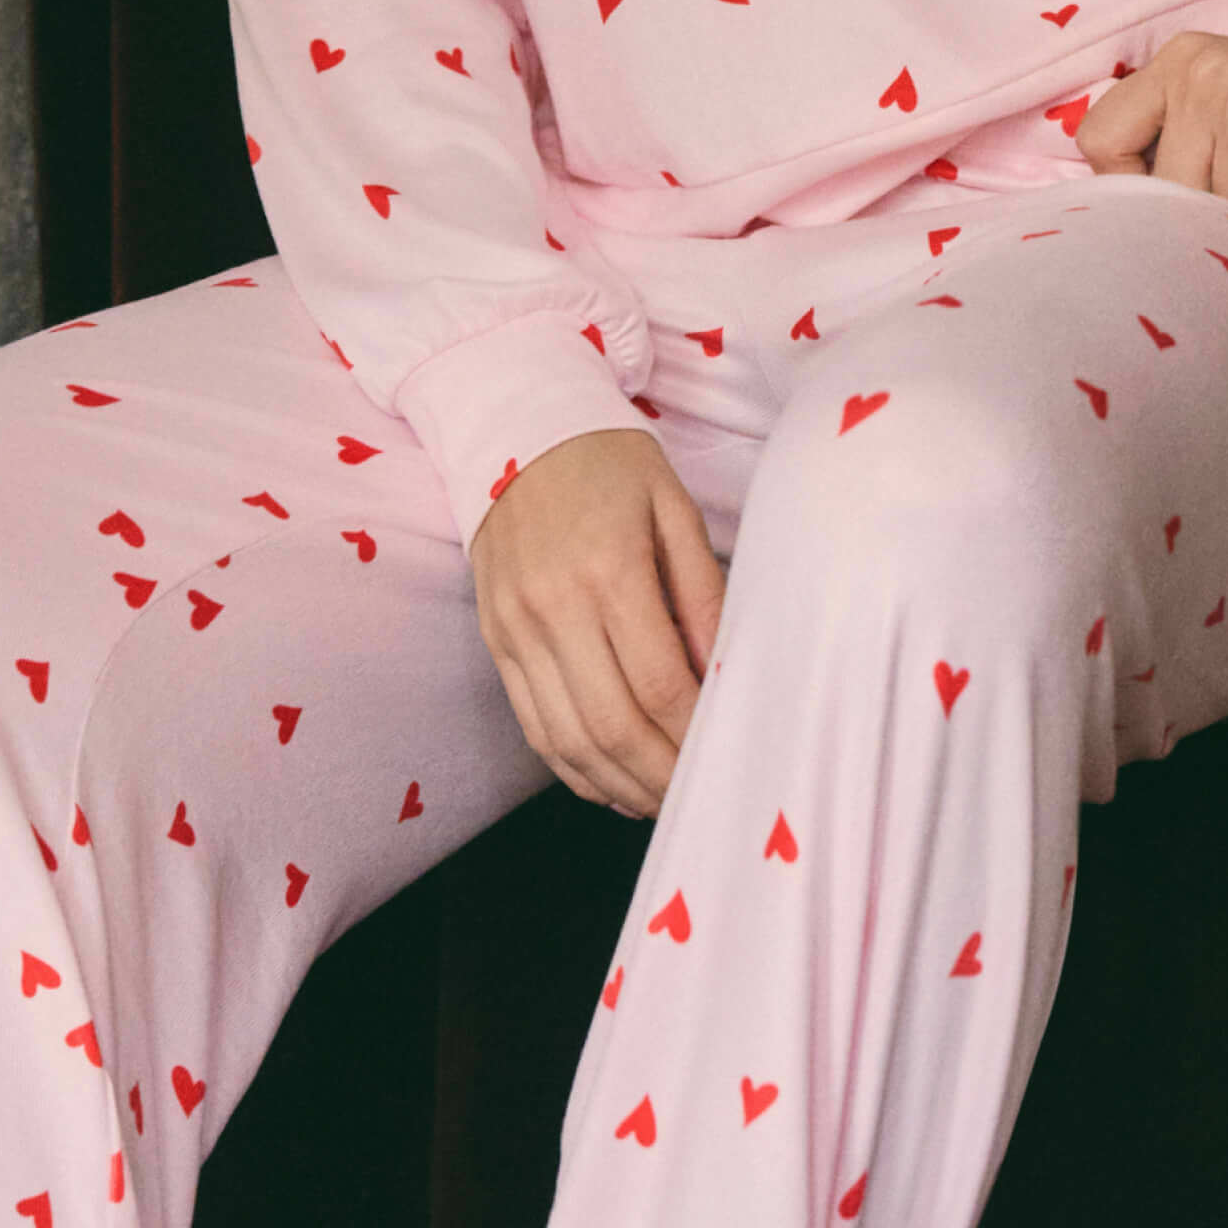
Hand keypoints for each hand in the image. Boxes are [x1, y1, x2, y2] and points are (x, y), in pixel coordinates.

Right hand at [467, 427, 727, 820]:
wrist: (515, 427)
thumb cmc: (608, 463)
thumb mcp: (672, 506)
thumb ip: (702, 591)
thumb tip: (723, 674)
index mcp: (607, 569)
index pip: (660, 681)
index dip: (697, 733)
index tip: (732, 753)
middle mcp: (553, 606)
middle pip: (612, 725)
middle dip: (663, 775)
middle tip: (703, 794)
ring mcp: (515, 629)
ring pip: (568, 740)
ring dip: (620, 784)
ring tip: (663, 799)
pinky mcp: (495, 641)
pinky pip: (534, 726)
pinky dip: (574, 768)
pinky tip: (614, 782)